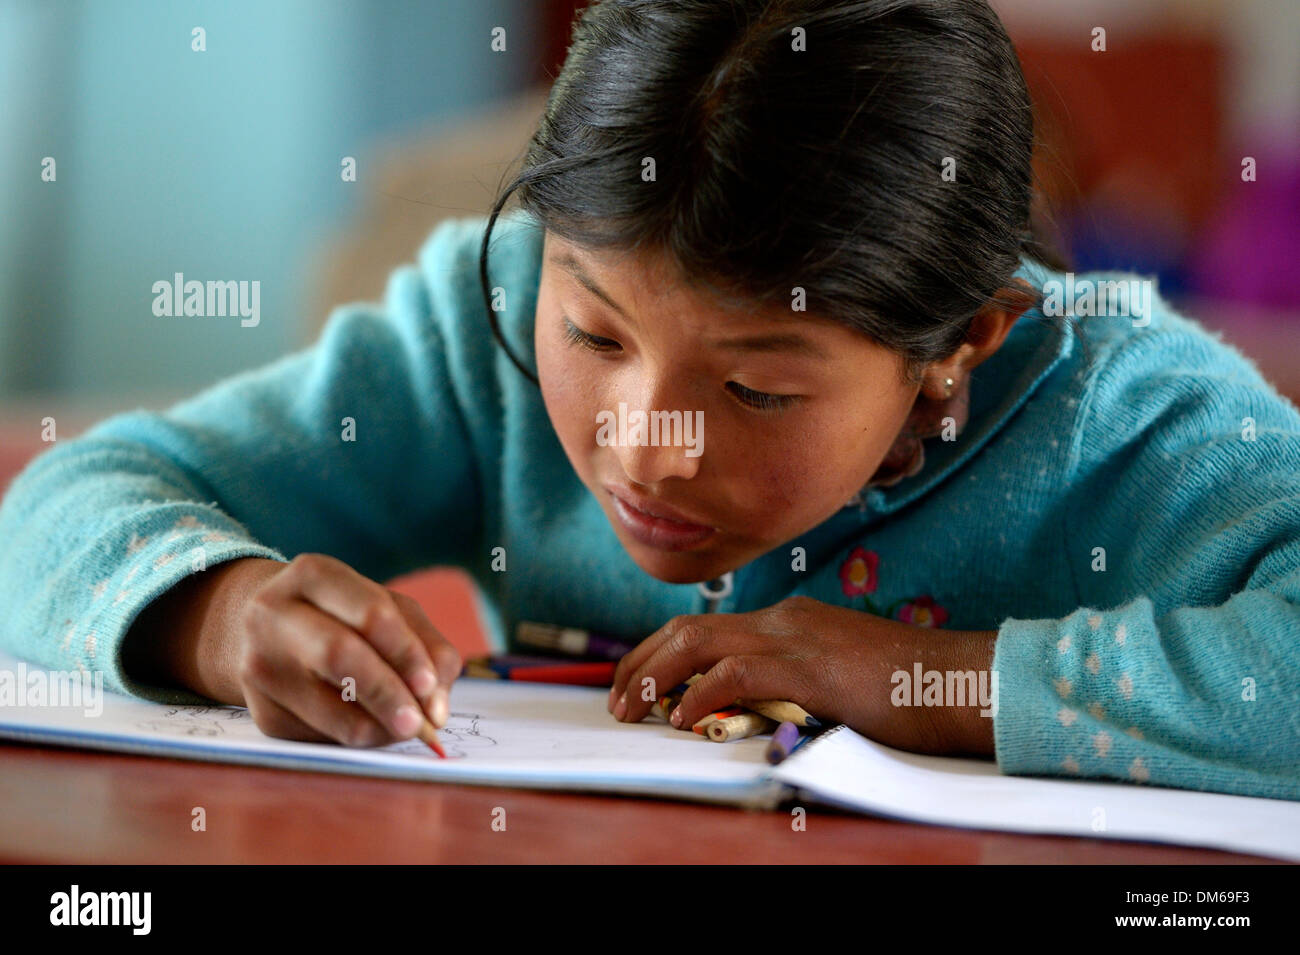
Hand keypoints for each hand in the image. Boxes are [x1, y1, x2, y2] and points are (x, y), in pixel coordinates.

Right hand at [231, 553, 461, 746]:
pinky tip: (371, 727)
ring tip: (407, 729)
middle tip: (422, 724)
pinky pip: (321, 737)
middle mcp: (275, 614)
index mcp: (313, 575)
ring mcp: (261, 665)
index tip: (430, 685)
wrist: (267, 632)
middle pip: (340, 655)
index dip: (406, 653)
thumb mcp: (388, 609)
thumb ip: (427, 646)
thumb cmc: (343, 617)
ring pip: (330, 709)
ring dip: (380, 727)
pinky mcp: (263, 712)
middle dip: (389, 694)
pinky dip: (358, 738)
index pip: (370, 614)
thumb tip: (436, 710)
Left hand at [607, 595, 996, 755]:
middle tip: (614, 699)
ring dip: (653, 676)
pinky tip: (681, 716)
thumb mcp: (836, 680)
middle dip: (640, 661)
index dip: (659, 652)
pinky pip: (736, 672)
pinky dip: (698, 692)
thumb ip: (792, 683)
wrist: (958, 682)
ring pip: (699, 642)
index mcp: (789, 620)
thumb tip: (750, 709)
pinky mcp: (809, 667)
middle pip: (688, 628)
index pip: (706, 626)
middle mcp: (784, 619)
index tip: (634, 681)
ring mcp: (796, 638)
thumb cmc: (905, 690)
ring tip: (629, 710)